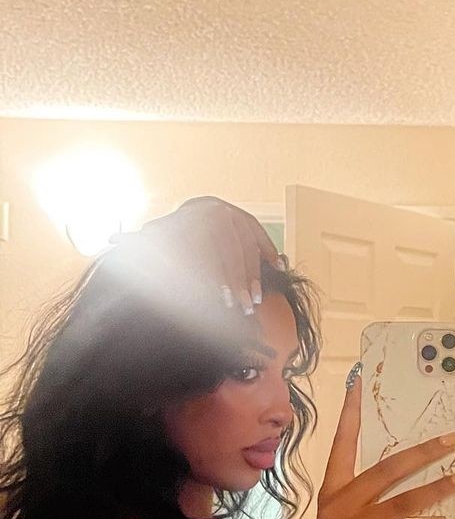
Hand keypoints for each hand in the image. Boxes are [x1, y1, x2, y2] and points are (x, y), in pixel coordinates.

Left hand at [108, 196, 283, 314]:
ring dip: (253, 277)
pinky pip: (261, 238)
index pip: (206, 250)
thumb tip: (112, 241)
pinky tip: (277, 268)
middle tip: (242, 307)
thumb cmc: (174, 234)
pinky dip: (269, 253)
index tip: (221, 301)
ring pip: (246, 248)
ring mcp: (233, 214)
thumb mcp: (154, 238)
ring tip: (255, 300)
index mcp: (190, 216)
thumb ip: (136, 241)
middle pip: (229, 253)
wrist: (198, 212)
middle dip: (237, 284)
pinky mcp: (249, 219)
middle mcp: (214, 212)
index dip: (216, 278)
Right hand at [307, 368, 454, 518]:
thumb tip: (406, 463)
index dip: (349, 414)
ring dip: (438, 489)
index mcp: (331, 491)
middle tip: (453, 439)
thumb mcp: (342, 515)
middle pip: (387, 470)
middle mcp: (338, 506)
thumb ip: (363, 491)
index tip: (358, 385)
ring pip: (403, 503)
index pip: (342, 444)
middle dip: (423, 452)